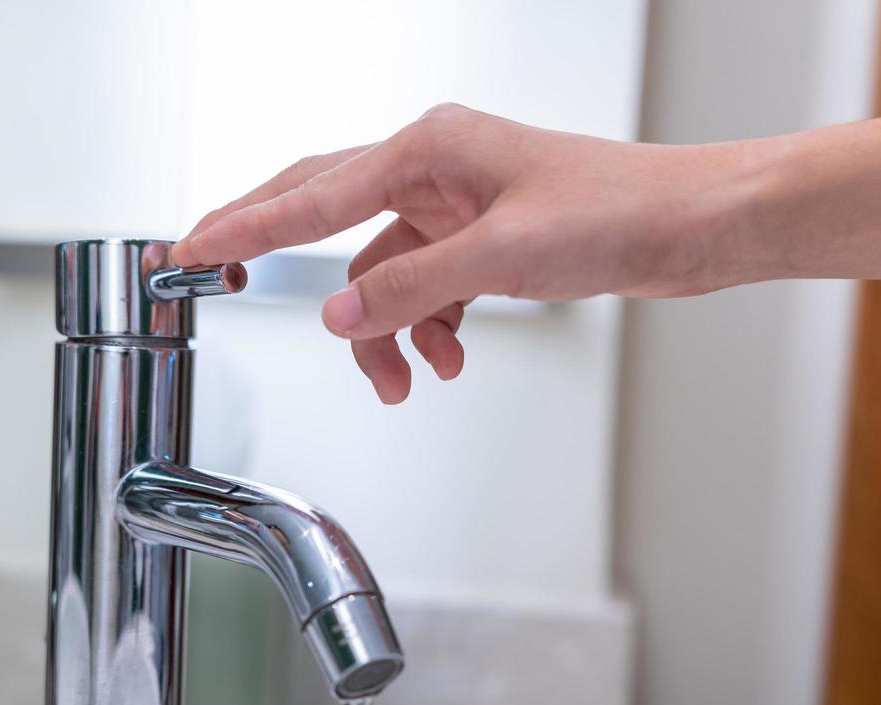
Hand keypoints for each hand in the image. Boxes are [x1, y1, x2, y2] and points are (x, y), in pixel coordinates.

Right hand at [170, 104, 748, 402]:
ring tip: (404, 380)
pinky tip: (447, 359)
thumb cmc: (618, 212)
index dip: (243, 226)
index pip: (311, 194)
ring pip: (382, 273)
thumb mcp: (500, 258)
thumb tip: (338, 316)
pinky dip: (426, 329)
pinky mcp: (483, 239)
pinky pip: (425, 288)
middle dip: (278, 257)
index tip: (189, 246)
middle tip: (213, 277)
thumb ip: (408, 289)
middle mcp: (435, 168)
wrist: (691, 226)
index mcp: (429, 149)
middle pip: (326, 215)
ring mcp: (458, 204)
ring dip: (385, 331)